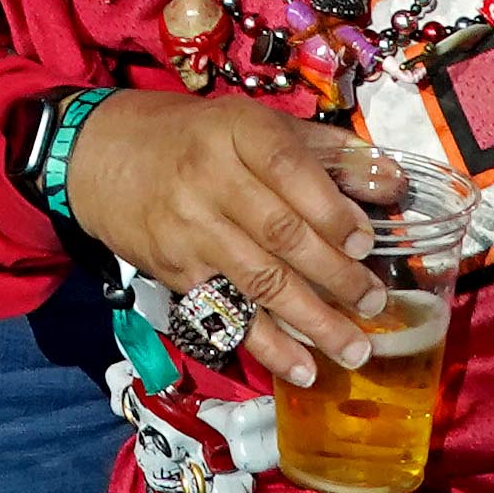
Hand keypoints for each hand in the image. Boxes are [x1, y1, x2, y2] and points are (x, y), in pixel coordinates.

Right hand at [59, 93, 409, 385]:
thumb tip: (393, 182)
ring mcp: (189, 229)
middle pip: (282, 234)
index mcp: (237, 131)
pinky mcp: (174, 271)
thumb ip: (323, 151)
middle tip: (372, 303)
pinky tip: (301, 370)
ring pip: (259, 282)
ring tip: (353, 350)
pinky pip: (226, 313)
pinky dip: (267, 346)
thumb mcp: (252, 123)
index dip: (332, 209)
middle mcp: (210, 179)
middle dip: (335, 275)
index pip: (290, 170)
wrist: (101, 157)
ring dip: (312, 322)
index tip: (365, 242)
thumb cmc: (193, 137)